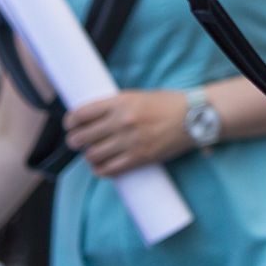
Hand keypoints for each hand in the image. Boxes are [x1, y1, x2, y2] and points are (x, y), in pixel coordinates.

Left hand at [64, 90, 191, 176]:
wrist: (195, 117)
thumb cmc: (168, 104)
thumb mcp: (139, 96)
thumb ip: (116, 106)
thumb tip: (92, 117)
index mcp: (121, 103)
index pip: (81, 114)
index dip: (70, 122)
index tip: (70, 125)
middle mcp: (122, 122)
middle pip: (81, 138)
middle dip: (76, 141)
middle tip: (78, 142)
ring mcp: (130, 141)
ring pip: (92, 155)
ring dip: (89, 156)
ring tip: (93, 153)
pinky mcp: (139, 158)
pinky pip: (108, 169)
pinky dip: (100, 170)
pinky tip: (101, 166)